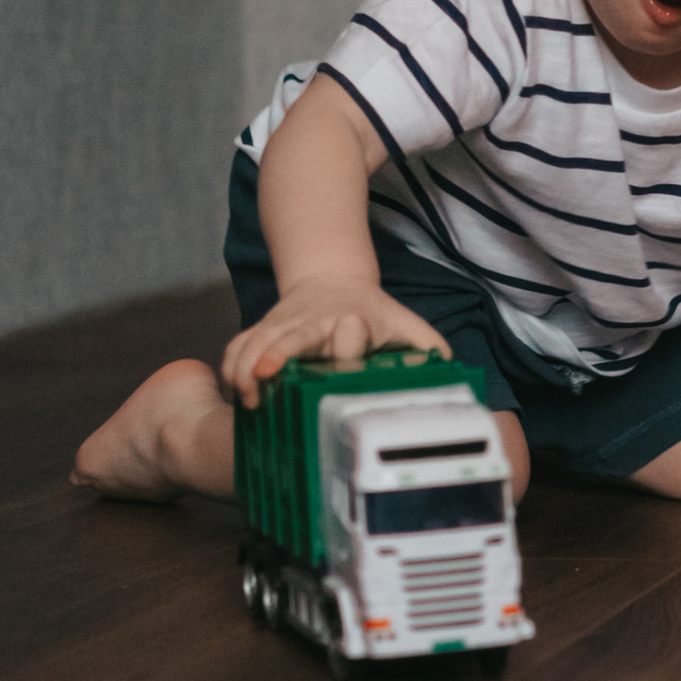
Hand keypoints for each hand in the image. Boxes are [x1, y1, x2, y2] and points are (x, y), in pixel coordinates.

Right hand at [221, 280, 451, 403]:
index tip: (302, 359)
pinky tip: (235, 395)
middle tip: (258, 385)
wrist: (329, 275)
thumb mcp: (404, 323)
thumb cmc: (371, 312)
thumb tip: (450, 375)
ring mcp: (281, 324)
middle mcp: (308, 321)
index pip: (336, 332)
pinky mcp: (261, 329)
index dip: (331, 344)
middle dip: (268, 357)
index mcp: (346, 321)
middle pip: (283, 337)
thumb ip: (427, 348)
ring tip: (246, 404)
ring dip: (242, 370)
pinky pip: (236, 346)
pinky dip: (231, 367)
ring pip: (251, 342)